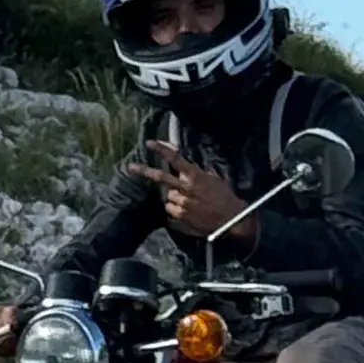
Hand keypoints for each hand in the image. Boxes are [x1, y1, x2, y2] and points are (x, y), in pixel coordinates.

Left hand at [127, 139, 255, 243]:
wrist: (232, 219)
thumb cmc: (225, 196)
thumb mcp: (214, 178)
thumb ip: (197, 172)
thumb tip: (184, 167)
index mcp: (195, 176)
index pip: (175, 159)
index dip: (161, 150)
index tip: (149, 143)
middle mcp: (186, 188)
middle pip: (161, 177)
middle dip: (144, 171)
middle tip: (131, 167)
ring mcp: (182, 203)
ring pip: (168, 195)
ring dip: (175, 196)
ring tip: (190, 200)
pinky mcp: (182, 216)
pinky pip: (170, 208)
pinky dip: (175, 208)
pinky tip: (188, 210)